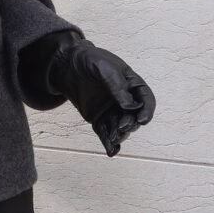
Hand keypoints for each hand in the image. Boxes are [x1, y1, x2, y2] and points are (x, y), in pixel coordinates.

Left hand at [45, 36, 155, 156]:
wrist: (66, 64)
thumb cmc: (89, 60)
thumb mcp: (105, 69)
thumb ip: (117, 86)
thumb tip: (130, 107)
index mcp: (132, 85)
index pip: (145, 100)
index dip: (146, 111)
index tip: (142, 120)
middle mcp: (125, 100)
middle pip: (134, 117)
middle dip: (130, 123)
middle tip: (121, 126)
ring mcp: (111, 110)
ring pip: (120, 127)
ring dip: (119, 134)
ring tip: (113, 138)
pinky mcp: (98, 119)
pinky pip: (105, 133)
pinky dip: (108, 143)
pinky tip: (111, 151)